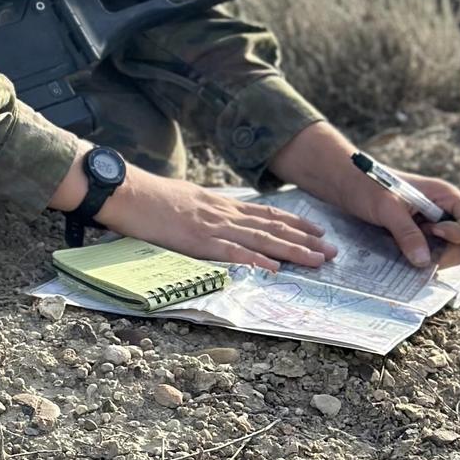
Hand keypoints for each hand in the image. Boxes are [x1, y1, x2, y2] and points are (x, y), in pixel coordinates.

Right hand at [50, 153, 336, 273]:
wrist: (126, 190)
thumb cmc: (148, 197)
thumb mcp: (185, 199)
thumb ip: (205, 211)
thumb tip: (217, 221)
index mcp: (219, 204)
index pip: (265, 213)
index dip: (294, 223)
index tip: (317, 230)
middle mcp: (223, 213)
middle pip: (272, 227)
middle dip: (305, 240)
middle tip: (332, 251)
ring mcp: (212, 226)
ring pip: (262, 239)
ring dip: (293, 251)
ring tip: (318, 260)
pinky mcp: (197, 240)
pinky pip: (232, 252)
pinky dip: (256, 260)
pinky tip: (275, 268)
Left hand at [271, 121, 459, 268]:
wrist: (343, 184)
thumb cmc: (365, 185)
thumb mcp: (386, 207)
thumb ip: (406, 232)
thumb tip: (423, 261)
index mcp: (444, 196)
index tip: (433, 231)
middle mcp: (443, 212)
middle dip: (445, 252)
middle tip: (416, 250)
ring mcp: (431, 226)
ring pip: (447, 253)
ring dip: (430, 258)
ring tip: (404, 248)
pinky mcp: (417, 237)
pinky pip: (428, 255)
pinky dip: (418, 259)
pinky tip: (400, 253)